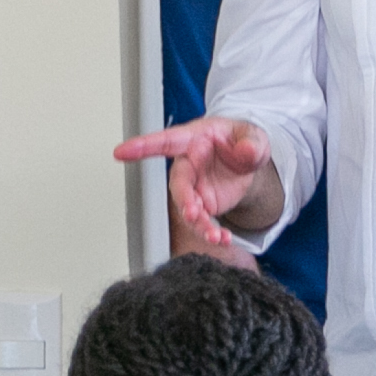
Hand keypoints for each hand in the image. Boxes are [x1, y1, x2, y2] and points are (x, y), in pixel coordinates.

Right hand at [113, 117, 280, 255]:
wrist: (248, 161)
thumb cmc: (242, 140)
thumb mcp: (253, 136)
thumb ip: (251, 143)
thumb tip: (247, 150)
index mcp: (196, 139)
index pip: (166, 141)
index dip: (143, 146)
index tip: (121, 152)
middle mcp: (189, 164)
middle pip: (178, 182)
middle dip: (184, 200)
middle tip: (193, 213)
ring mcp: (194, 186)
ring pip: (187, 207)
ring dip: (198, 223)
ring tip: (214, 236)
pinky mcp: (202, 203)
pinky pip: (201, 220)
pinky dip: (210, 232)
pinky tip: (223, 239)